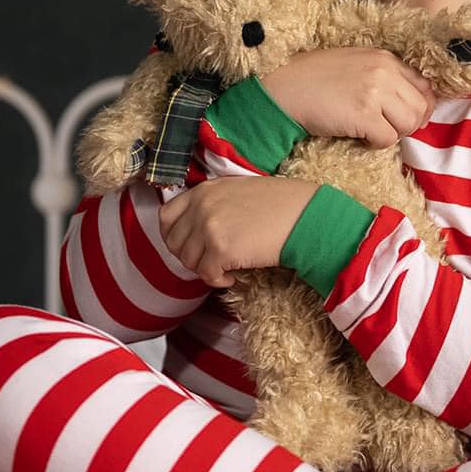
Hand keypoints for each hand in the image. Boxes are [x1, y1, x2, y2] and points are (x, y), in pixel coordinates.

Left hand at [157, 177, 319, 288]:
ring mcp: (209, 227)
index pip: (166, 216)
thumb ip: (212, 203)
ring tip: (226, 268)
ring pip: (188, 261)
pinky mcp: (221, 250)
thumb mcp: (237, 191)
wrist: (304, 215)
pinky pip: (206, 275)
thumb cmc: (279, 204)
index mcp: (204, 190)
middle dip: (190, 257)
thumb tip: (196, 229)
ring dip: (205, 269)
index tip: (189, 246)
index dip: (174, 236)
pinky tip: (234, 276)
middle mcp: (202, 206)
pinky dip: (218, 281)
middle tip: (211, 261)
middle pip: (174, 243)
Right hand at [262, 48, 437, 147]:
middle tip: (387, 130)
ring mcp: (375, 91)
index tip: (405, 119)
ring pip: (408, 124)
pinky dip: (375, 144)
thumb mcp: (355, 64)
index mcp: (384, 57)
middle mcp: (384, 71)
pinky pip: (387, 139)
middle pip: (420, 108)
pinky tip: (359, 137)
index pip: (425, 86)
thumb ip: (383, 76)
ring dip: (393, 134)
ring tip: (371, 132)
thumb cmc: (314, 79)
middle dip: (408, 125)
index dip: (420, 107)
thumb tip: (410, 104)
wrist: (283, 89)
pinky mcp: (363, 114)